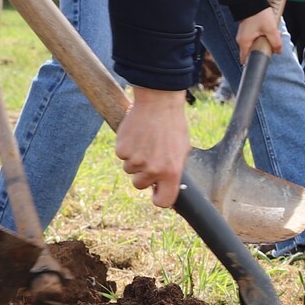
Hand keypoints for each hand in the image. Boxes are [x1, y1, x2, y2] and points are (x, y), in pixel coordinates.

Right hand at [112, 88, 190, 207]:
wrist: (159, 102)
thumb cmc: (173, 126)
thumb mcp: (182, 151)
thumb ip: (173, 170)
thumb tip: (166, 186)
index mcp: (171, 172)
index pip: (163, 202)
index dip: (158, 198)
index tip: (156, 193)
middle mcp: (153, 169)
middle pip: (139, 185)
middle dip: (143, 175)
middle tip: (150, 156)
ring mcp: (135, 160)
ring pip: (129, 170)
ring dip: (135, 159)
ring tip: (146, 141)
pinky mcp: (122, 150)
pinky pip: (122, 156)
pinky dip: (127, 148)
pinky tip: (137, 135)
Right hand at [236, 7, 282, 64]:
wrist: (253, 1)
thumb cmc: (259, 14)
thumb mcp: (271, 29)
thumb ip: (276, 42)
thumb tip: (278, 51)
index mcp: (244, 42)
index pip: (246, 59)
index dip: (255, 62)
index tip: (263, 63)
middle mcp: (242, 40)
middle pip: (252, 52)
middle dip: (263, 51)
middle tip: (271, 47)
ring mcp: (244, 35)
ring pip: (254, 45)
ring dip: (263, 44)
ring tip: (270, 37)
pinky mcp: (247, 31)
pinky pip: (254, 39)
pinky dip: (261, 38)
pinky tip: (267, 33)